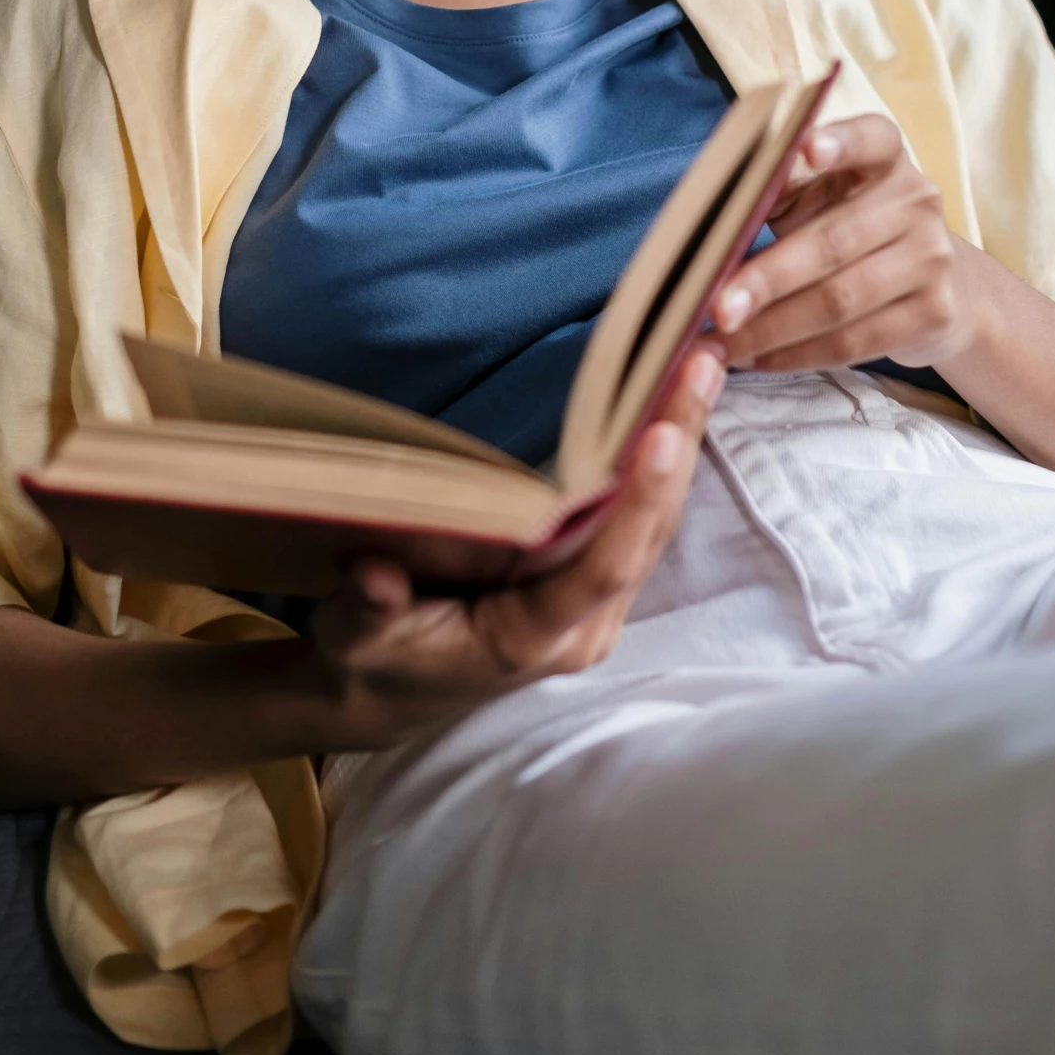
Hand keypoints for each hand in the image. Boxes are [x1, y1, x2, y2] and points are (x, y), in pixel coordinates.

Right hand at [303, 349, 723, 750]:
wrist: (392, 694)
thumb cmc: (372, 659)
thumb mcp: (352, 638)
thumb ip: (367, 609)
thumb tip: (376, 575)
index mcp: (530, 639)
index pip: (602, 566)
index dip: (638, 500)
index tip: (664, 434)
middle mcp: (582, 626)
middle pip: (649, 531)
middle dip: (680, 442)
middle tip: (702, 361)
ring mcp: (596, 608)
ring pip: (656, 522)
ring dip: (682, 440)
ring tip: (702, 362)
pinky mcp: (594, 584)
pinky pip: (641, 519)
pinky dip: (661, 460)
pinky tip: (672, 401)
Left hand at [711, 114, 975, 375]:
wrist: (941, 284)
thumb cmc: (851, 227)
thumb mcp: (822, 196)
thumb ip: (781, 190)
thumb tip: (715, 210)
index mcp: (885, 158)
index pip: (871, 138)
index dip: (840, 141)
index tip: (805, 149)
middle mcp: (916, 201)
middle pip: (833, 242)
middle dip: (768, 279)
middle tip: (717, 307)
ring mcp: (931, 258)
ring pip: (840, 301)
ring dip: (772, 329)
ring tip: (722, 344)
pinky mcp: (933, 312)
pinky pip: (853, 342)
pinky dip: (796, 355)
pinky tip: (756, 359)